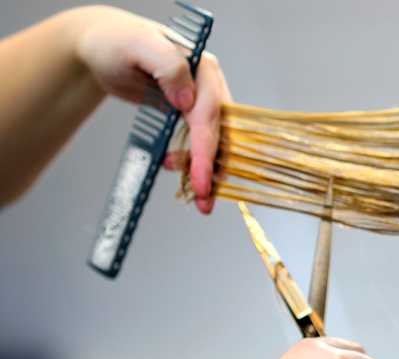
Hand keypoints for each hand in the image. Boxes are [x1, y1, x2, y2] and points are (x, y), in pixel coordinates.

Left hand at [69, 5, 228, 212]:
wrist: (101, 49)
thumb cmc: (116, 43)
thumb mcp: (138, 46)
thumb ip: (169, 66)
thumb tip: (187, 101)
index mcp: (203, 69)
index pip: (210, 115)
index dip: (207, 150)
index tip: (201, 180)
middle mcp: (208, 86)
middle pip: (221, 133)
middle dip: (214, 169)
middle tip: (204, 199)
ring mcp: (200, 101)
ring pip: (215, 142)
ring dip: (207, 170)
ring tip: (193, 192)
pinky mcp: (189, 115)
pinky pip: (201, 143)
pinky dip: (195, 162)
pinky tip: (178, 168)